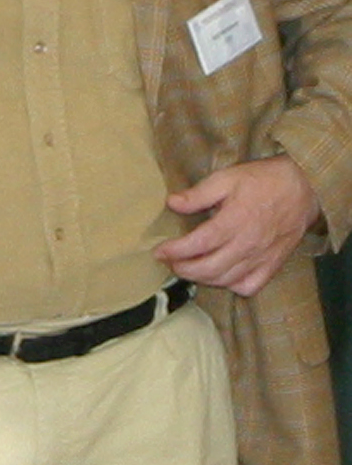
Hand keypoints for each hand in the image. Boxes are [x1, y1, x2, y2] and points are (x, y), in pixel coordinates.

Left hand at [156, 156, 320, 296]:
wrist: (305, 188)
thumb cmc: (264, 181)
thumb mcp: (228, 178)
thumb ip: (199, 193)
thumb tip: (172, 203)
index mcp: (234, 221)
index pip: (197, 245)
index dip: (174, 252)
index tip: (159, 252)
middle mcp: (247, 244)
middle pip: (207, 269)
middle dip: (182, 269)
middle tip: (170, 262)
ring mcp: (260, 258)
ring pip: (224, 280)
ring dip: (201, 278)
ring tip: (189, 268)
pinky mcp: (272, 265)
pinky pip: (248, 287)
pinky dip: (231, 286)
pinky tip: (222, 275)